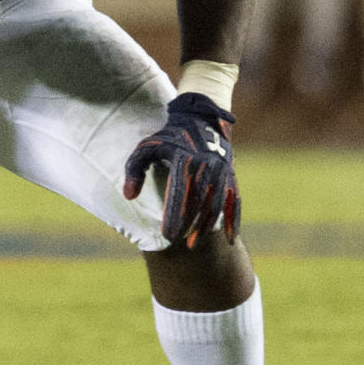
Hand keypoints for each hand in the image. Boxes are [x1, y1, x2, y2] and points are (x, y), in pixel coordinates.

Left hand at [123, 92, 239, 247]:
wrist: (200, 119)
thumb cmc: (168, 137)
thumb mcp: (146, 147)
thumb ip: (134, 170)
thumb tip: (129, 196)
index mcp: (184, 160)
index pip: (178, 194)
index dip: (174, 216)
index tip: (167, 236)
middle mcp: (206, 166)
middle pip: (198, 203)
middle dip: (189, 225)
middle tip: (179, 244)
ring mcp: (221, 172)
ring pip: (216, 205)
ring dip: (206, 227)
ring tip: (194, 245)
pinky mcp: (231, 176)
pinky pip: (235, 201)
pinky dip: (234, 220)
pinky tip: (229, 239)